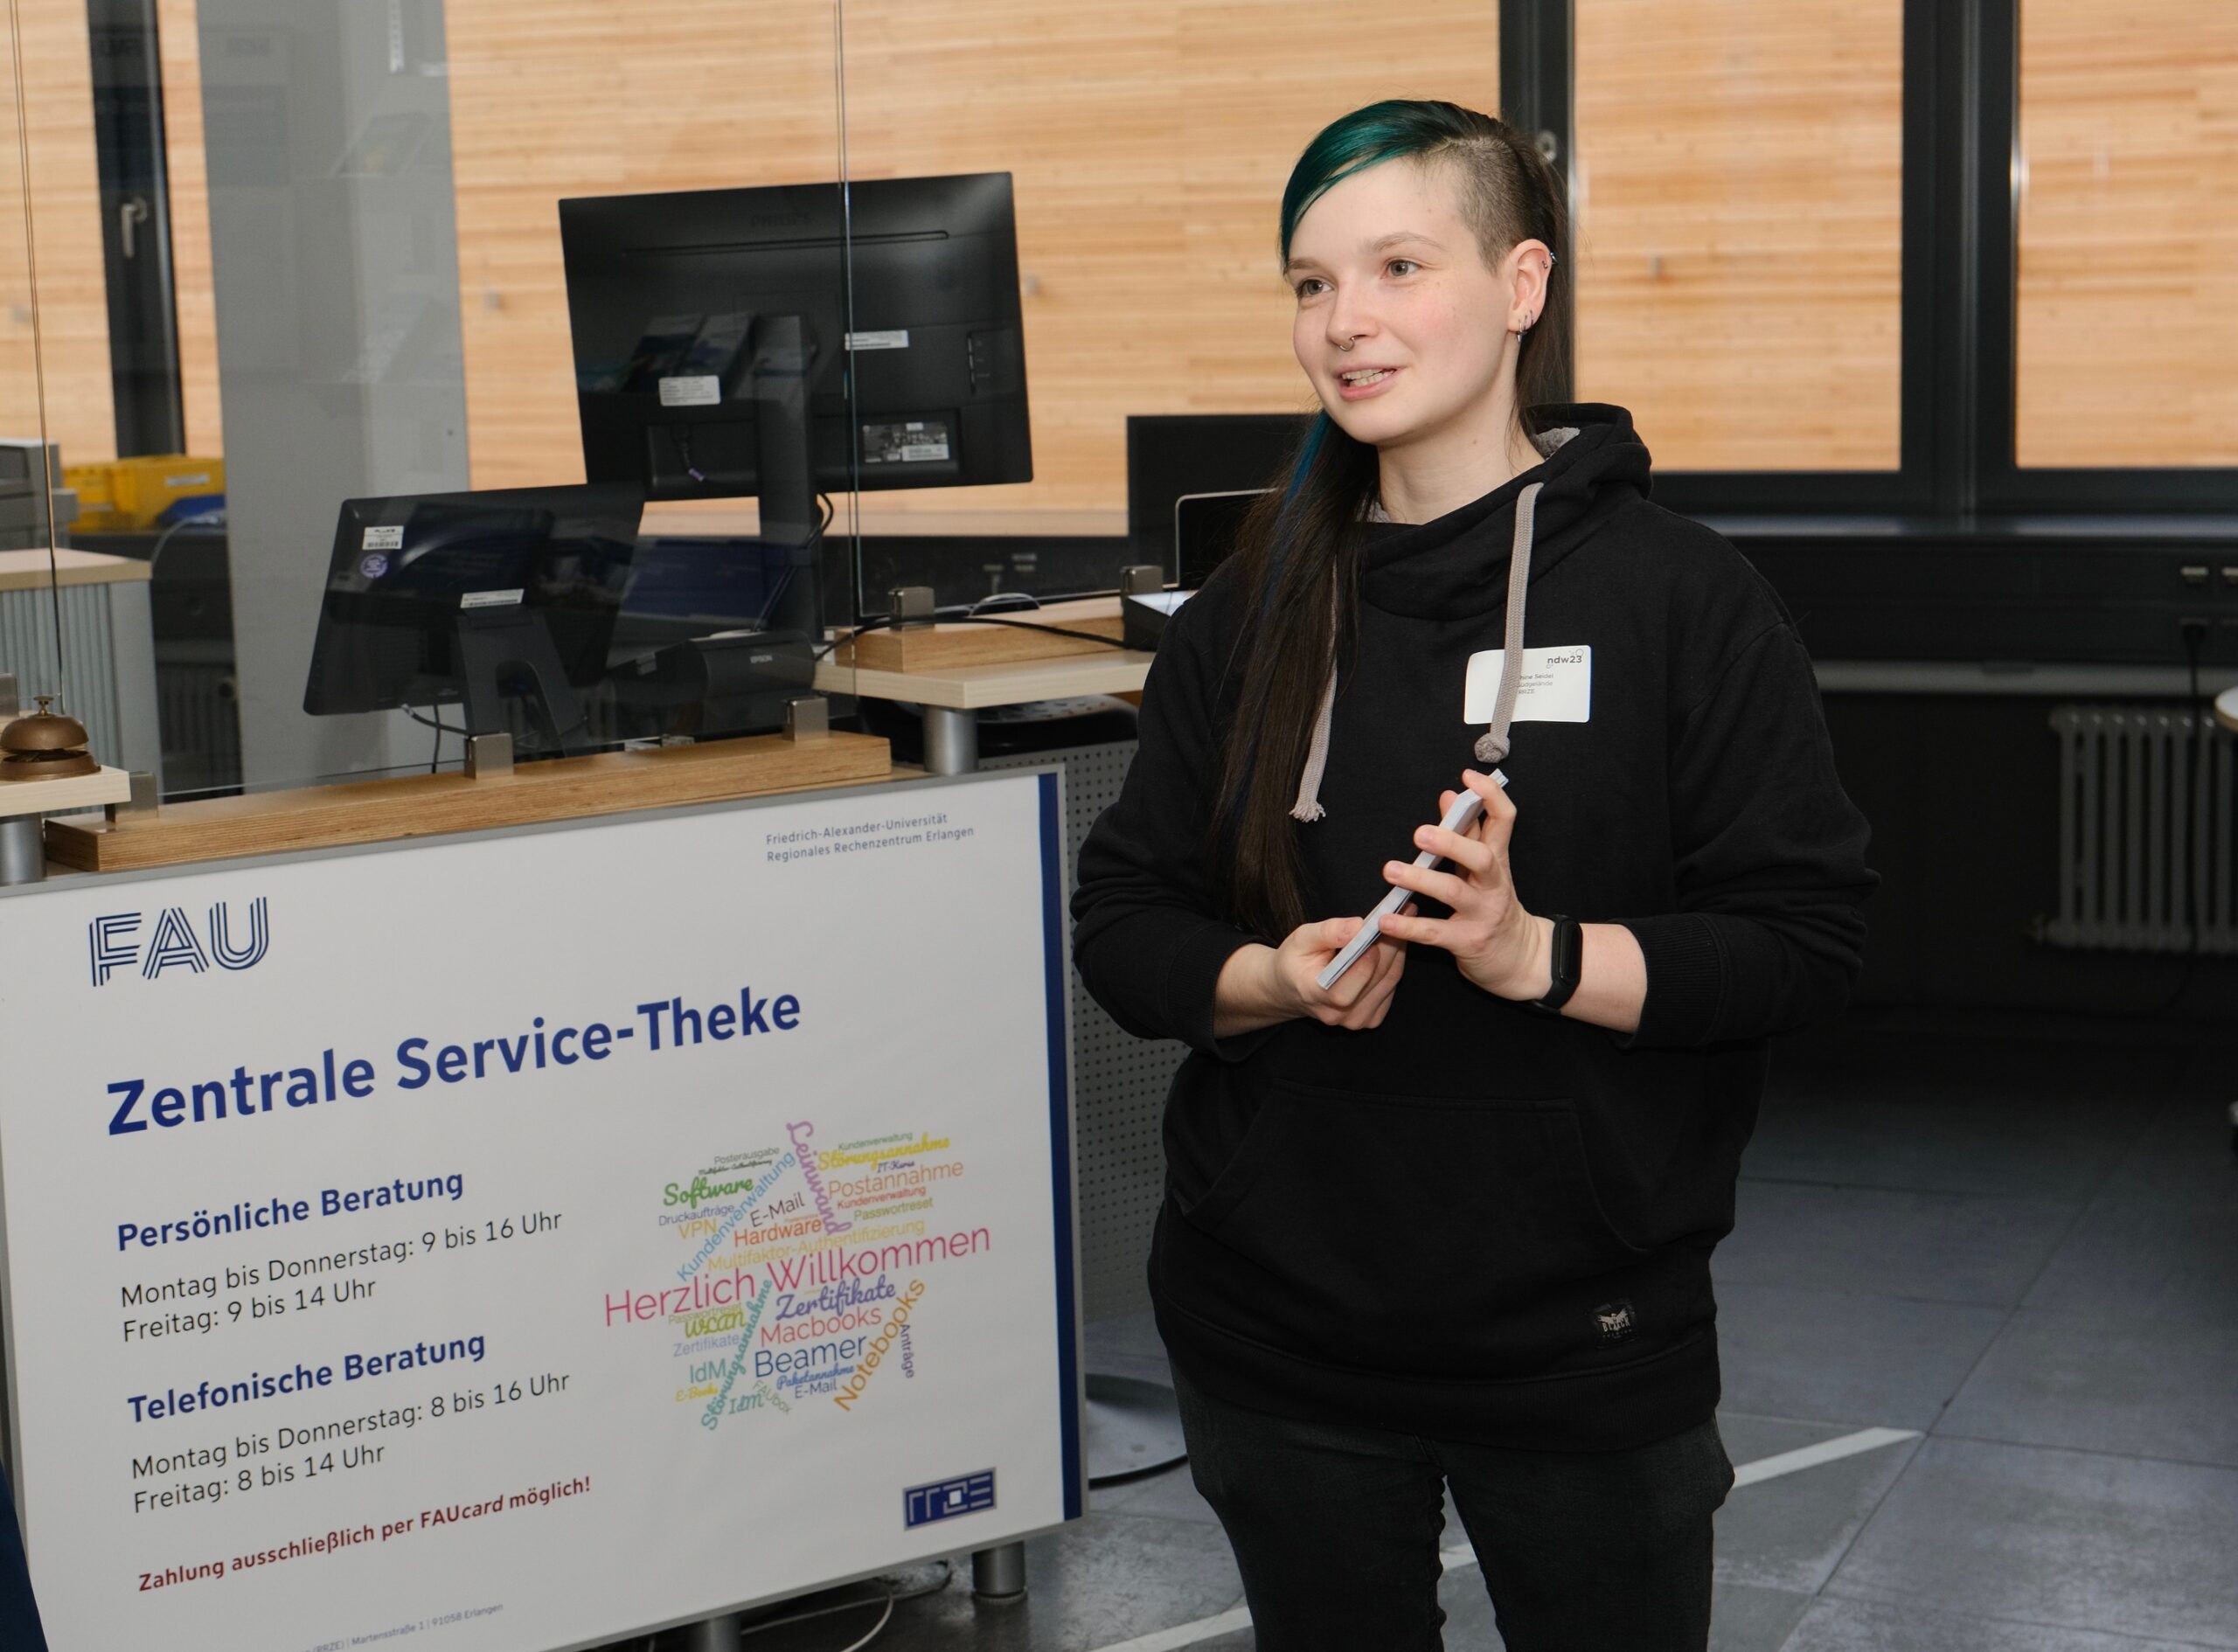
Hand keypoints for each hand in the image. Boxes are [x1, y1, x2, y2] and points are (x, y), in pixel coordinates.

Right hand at [1212, 909, 1415, 1037]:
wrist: (1290, 989)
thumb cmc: (1294, 961)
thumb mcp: (1301, 939)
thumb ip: (1328, 932)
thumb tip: (1358, 926)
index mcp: (1317, 996)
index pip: (1352, 980)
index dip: (1370, 955)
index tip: (1382, 926)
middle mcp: (1339, 1015)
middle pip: (1376, 977)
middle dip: (1391, 942)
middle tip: (1403, 912)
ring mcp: (1356, 1021)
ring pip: (1389, 981)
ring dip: (1398, 950)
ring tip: (1403, 922)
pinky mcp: (1369, 1019)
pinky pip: (1391, 988)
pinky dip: (1395, 964)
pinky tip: (1393, 944)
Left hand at [1377, 769, 1549, 1000]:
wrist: (1521, 958)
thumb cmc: (1493, 904)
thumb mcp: (1486, 868)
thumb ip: (1468, 833)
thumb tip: (1449, 795)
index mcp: (1497, 860)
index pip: (1504, 820)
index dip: (1490, 796)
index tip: (1468, 775)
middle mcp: (1493, 884)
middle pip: (1480, 856)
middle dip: (1452, 842)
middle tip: (1420, 833)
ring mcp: (1482, 913)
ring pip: (1454, 892)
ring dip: (1420, 879)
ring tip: (1390, 870)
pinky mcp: (1468, 942)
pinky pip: (1435, 932)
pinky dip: (1408, 926)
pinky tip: (1385, 920)